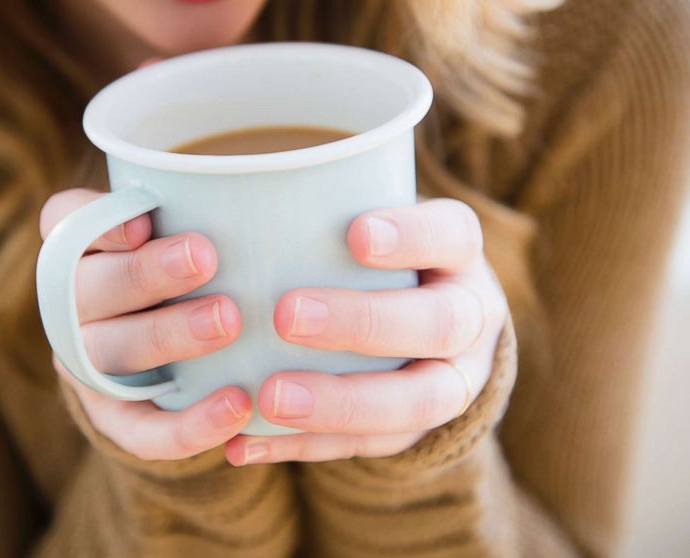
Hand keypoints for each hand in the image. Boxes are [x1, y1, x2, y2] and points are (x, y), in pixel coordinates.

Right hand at [40, 189, 251, 459]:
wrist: (177, 359)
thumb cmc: (197, 272)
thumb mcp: (193, 231)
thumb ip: (210, 210)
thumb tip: (280, 189)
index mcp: (82, 247)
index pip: (66, 220)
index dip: (98, 221)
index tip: (143, 221)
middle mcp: (73, 304)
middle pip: (90, 285)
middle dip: (147, 272)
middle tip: (207, 258)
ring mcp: (88, 364)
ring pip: (111, 352)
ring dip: (167, 335)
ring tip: (230, 322)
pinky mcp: (113, 419)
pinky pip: (139, 430)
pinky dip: (186, 425)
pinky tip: (237, 406)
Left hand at [223, 198, 507, 464]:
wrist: (430, 330)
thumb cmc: (376, 260)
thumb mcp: (372, 220)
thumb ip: (323, 206)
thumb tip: (219, 185)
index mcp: (458, 255)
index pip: (452, 235)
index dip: (412, 236)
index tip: (355, 233)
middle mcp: (470, 319)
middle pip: (437, 323)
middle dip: (363, 322)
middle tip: (286, 315)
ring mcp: (454, 382)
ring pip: (416, 402)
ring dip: (339, 402)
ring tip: (270, 397)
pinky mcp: (418, 432)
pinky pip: (369, 447)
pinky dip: (304, 447)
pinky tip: (247, 442)